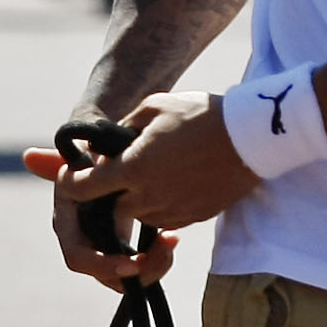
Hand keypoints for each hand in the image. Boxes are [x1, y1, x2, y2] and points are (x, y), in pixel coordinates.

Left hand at [21, 90, 249, 287]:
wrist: (255, 135)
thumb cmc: (202, 115)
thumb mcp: (154, 107)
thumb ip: (122, 128)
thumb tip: (105, 145)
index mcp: (132, 169)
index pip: (82, 189)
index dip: (71, 181)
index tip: (73, 174)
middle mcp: (148, 196)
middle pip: (110, 210)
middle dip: (109, 196)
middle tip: (116, 176)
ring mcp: (172, 210)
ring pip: (139, 216)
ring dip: (136, 200)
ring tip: (151, 172)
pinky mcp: (194, 217)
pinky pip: (166, 219)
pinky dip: (161, 206)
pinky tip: (173, 182)